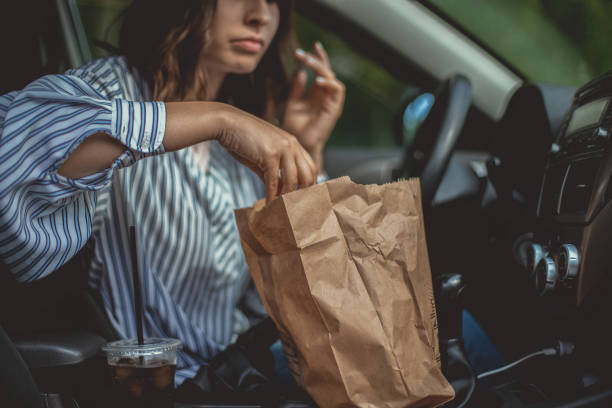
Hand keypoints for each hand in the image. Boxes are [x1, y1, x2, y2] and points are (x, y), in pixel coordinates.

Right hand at [216, 107, 317, 202]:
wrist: (226, 123)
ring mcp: (282, 148)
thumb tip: (278, 192)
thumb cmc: (242, 139)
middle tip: (295, 207)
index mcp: (293, 143)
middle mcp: (291, 145)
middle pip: (308, 175)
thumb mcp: (263, 155)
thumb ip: (273, 172)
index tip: (303, 199)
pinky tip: (269, 205)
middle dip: (302, 194)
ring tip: (282, 210)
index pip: (311, 167)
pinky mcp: (269, 154)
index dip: (309, 185)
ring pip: (293, 181)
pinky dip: (272, 196)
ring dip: (287, 198)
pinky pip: (274, 181)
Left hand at [282, 42, 344, 170]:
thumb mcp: (291, 103)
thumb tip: (299, 71)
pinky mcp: (334, 108)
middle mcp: (324, 95)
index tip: (309, 46)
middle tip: (301, 54)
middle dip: (315, 59)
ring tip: (308, 62)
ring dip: (321, 67)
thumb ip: (296, 88)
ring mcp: (330, 101)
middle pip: (326, 70)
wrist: (298, 145)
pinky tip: (317, 80)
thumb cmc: (294, 128)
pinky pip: (338, 90)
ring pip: (332, 77)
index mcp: (315, 93)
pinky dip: (329, 82)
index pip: (319, 70)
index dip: (317, 57)